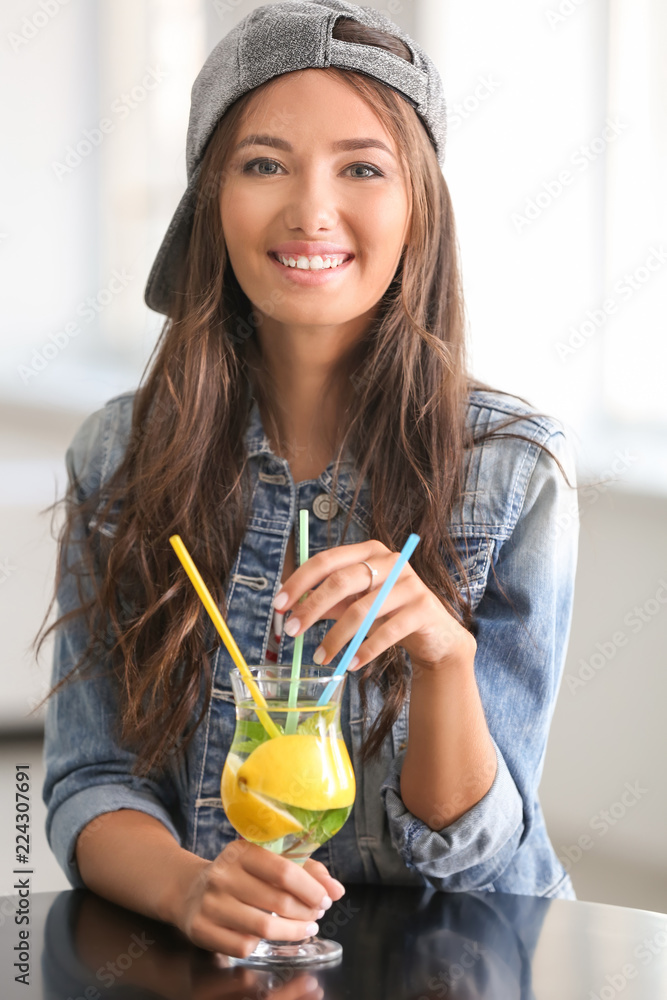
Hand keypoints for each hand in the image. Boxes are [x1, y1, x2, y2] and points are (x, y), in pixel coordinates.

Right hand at [177, 839, 344, 959]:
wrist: (190, 891)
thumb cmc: (240, 874)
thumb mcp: (266, 862)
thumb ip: (304, 870)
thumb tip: (337, 890)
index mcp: (241, 850)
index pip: (284, 870)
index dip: (311, 888)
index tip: (326, 898)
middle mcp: (223, 875)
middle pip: (278, 901)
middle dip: (307, 911)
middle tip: (318, 914)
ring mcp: (211, 903)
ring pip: (264, 927)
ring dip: (294, 932)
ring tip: (307, 928)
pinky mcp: (203, 930)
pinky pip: (244, 945)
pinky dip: (265, 944)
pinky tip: (273, 937)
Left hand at [275, 540, 475, 673]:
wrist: (434, 634)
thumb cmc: (389, 613)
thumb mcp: (355, 603)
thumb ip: (328, 602)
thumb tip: (291, 608)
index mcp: (369, 551)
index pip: (326, 560)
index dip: (299, 582)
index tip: (278, 605)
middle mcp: (390, 560)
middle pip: (341, 581)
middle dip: (312, 608)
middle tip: (291, 631)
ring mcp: (409, 583)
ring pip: (362, 610)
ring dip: (336, 637)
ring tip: (320, 657)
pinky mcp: (423, 608)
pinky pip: (387, 631)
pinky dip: (366, 650)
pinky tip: (352, 664)